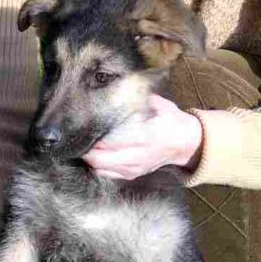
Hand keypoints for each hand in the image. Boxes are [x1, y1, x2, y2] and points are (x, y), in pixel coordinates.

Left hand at [83, 95, 202, 179]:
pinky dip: (98, 166)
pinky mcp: (133, 174)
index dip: (91, 136)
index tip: (80, 126)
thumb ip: (135, 98)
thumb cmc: (168, 119)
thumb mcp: (156, 103)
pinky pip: (108, 175)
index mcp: (143, 135)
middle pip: (100, 159)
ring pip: (101, 169)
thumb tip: (114, 86)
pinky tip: (95, 155)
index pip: (108, 141)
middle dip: (85, 150)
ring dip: (89, 159)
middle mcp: (137, 155)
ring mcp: (135, 168)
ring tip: (83, 146)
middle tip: (76, 138)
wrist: (184, 142)